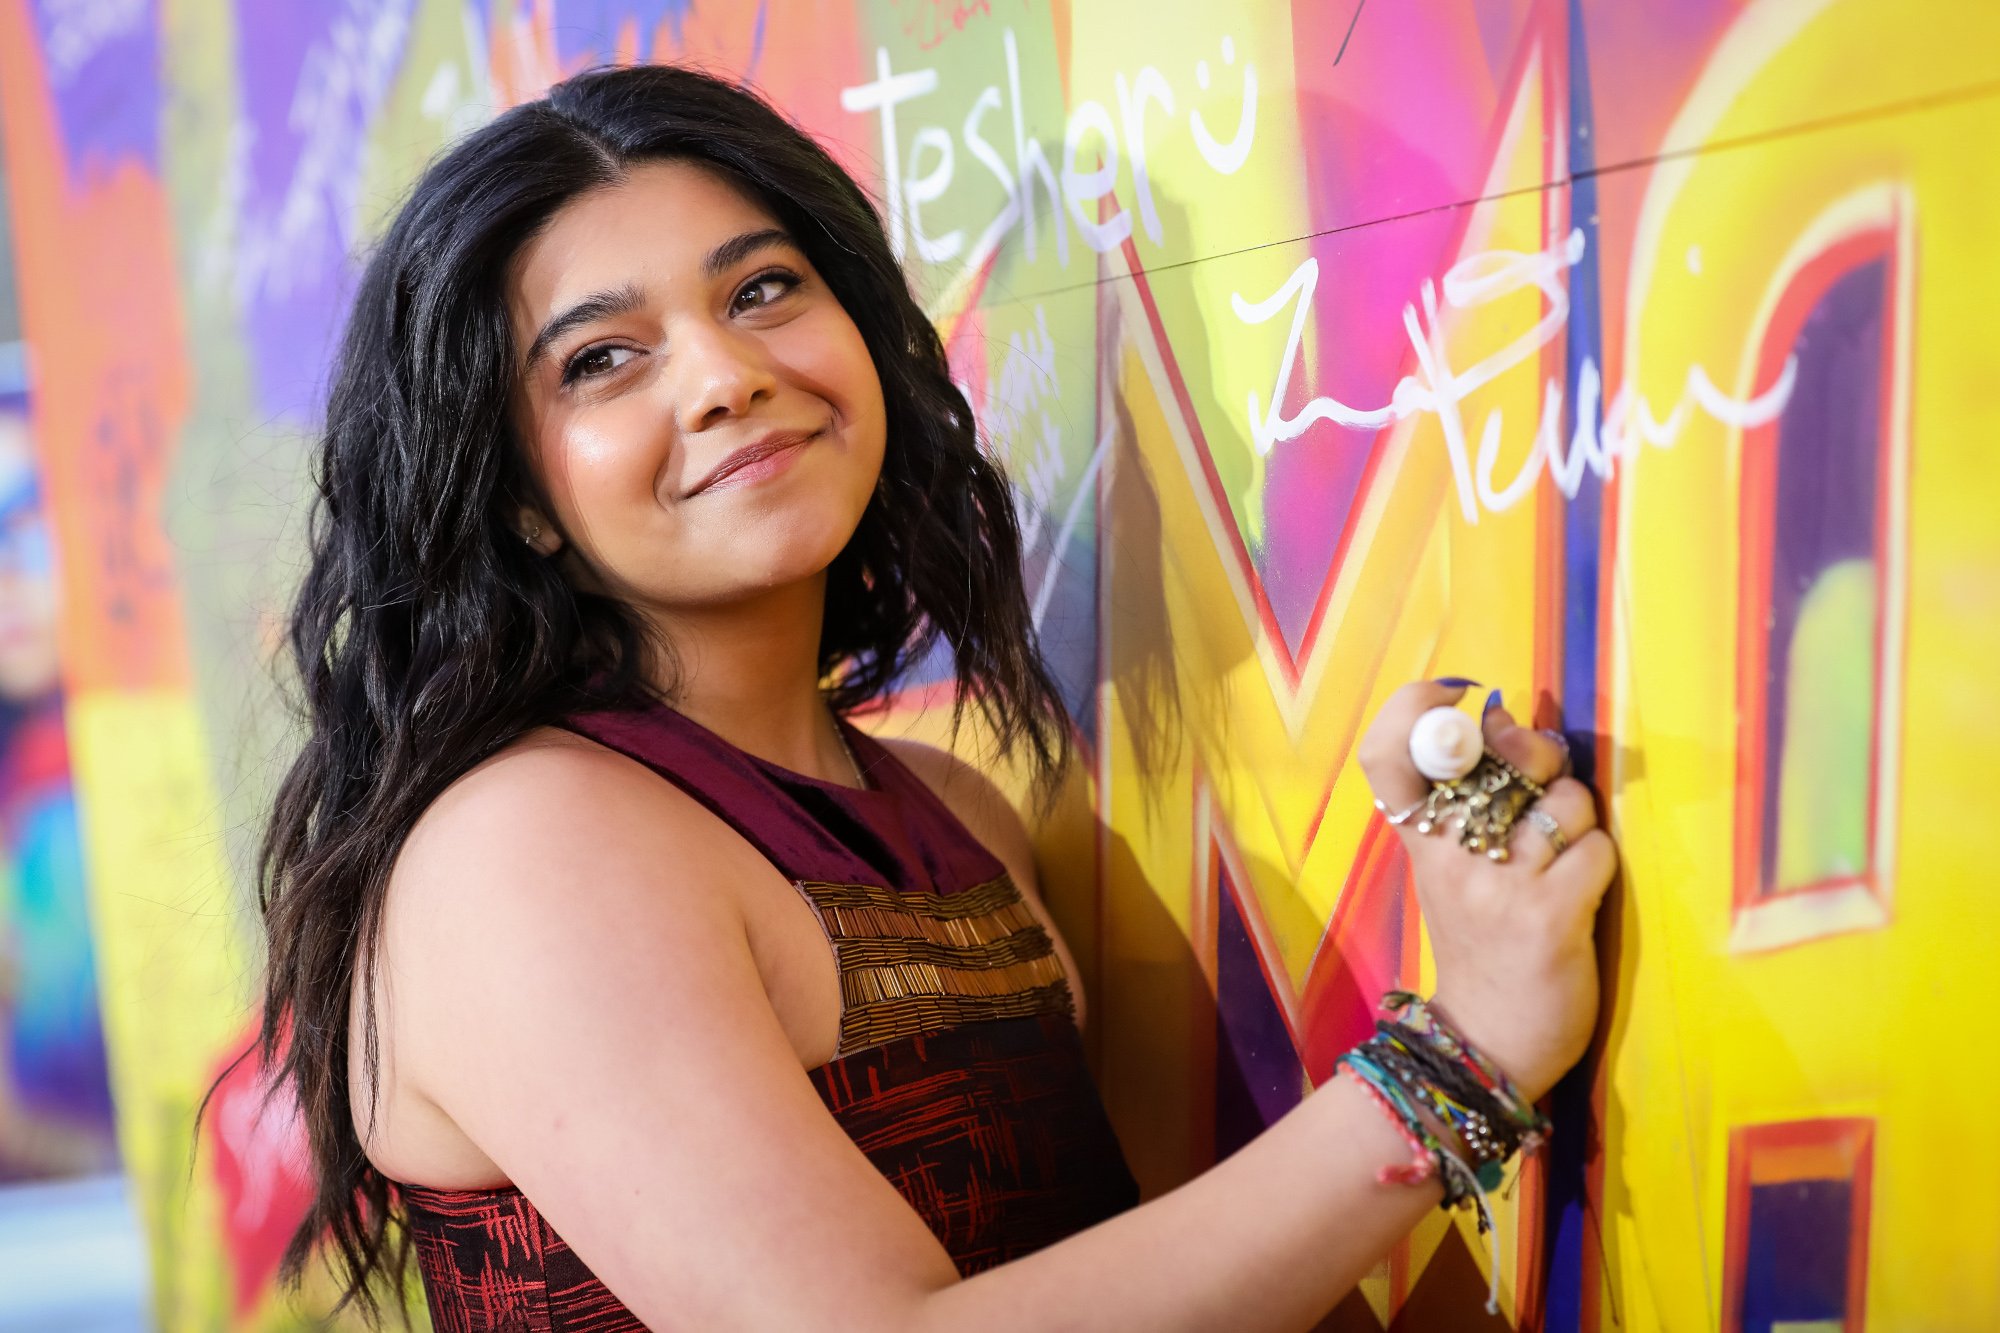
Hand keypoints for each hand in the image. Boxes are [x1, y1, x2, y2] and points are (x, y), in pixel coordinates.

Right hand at [1356, 682, 1616, 1100]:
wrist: (1488, 1044)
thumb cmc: (1478, 946)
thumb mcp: (1449, 872)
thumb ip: (1470, 804)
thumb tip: (1505, 718)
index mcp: (1418, 843)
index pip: (1387, 754)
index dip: (1415, 706)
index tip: (1454, 696)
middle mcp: (1450, 857)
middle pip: (1497, 756)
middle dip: (1538, 754)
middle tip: (1543, 780)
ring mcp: (1499, 886)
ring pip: (1563, 802)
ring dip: (1580, 820)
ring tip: (1563, 857)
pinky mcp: (1549, 916)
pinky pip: (1596, 849)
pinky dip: (1600, 864)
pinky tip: (1582, 894)